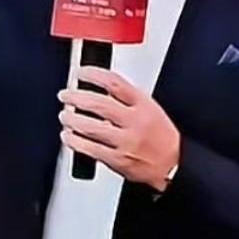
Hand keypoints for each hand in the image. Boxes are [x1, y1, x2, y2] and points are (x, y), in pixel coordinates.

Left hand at [60, 69, 180, 192]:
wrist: (173, 165)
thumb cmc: (161, 137)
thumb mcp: (150, 108)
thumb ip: (127, 99)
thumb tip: (98, 88)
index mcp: (143, 105)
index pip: (114, 83)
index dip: (93, 75)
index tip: (80, 73)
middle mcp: (134, 122)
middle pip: (98, 104)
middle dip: (76, 97)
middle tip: (65, 95)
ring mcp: (125, 142)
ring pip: (91, 127)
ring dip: (72, 119)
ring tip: (65, 115)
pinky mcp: (117, 160)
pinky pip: (90, 149)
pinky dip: (75, 141)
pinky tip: (68, 136)